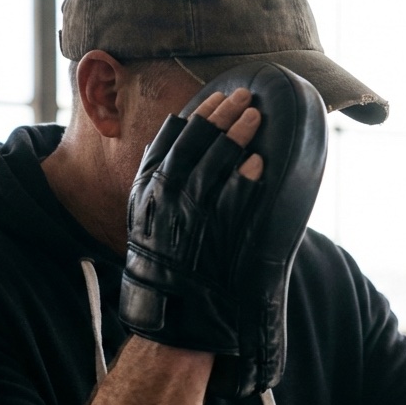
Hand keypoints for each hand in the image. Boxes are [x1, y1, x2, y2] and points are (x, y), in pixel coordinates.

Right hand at [118, 90, 264, 353]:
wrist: (171, 308)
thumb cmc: (163, 255)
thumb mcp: (147, 210)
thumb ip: (158, 171)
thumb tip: (174, 129)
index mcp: (149, 186)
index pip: (173, 138)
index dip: (199, 114)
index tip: (220, 96)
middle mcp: (165, 198)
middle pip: (195, 144)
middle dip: (222, 116)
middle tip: (246, 96)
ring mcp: (188, 217)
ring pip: (213, 167)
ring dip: (236, 138)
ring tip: (256, 117)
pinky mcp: (211, 239)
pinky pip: (230, 205)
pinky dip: (244, 181)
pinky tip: (259, 162)